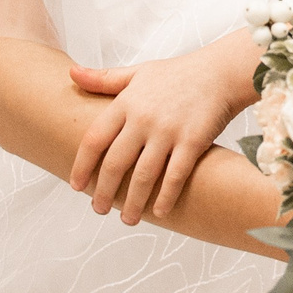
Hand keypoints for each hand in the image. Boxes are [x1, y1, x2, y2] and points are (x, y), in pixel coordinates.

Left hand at [68, 31, 259, 219]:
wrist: (221, 72)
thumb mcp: (138, 73)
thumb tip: (71, 73)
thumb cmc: (177, 74)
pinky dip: (166, 196)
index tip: (77, 186)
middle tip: (99, 209)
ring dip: (133, 202)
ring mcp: (168, 131)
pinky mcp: (193, 141)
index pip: (94, 140)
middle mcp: (143, 119)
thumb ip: (104, 78)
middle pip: (115, 163)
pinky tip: (160, 212)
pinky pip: (175, 175)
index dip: (82, 166)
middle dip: (104, 191)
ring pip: (143, 175)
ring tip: (128, 219)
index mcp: (126, 103)